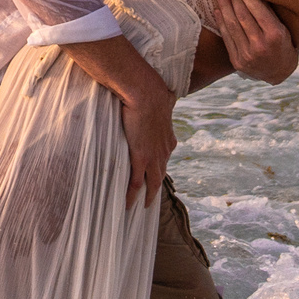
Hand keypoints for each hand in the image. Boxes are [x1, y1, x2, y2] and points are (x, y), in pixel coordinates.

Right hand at [118, 85, 178, 207]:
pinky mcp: (141, 158)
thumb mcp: (164, 99)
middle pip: (160, 175)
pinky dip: (132, 195)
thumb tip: (170, 95)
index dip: (159, 167)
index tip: (154, 173)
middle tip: (149, 200)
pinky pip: (136, 183)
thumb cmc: (152, 92)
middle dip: (155, 188)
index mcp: (169, 139)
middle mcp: (165, 151)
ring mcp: (154, 157)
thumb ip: (166, 102)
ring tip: (141, 207)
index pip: (164, 158)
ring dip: (147, 197)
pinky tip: (128, 205)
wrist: (146, 92)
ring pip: (152, 183)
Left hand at [213, 0, 297, 83]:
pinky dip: (221, 22)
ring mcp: (247, 55)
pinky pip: (226, 37)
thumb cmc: (283, 45)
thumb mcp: (284, 29)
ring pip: (232, 25)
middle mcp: (261, 45)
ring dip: (224, 6)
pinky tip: (218, 10)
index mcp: (275, 35)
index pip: (257, 9)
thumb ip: (269, 13)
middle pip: (242, 16)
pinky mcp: (237, 61)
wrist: (279, 73)